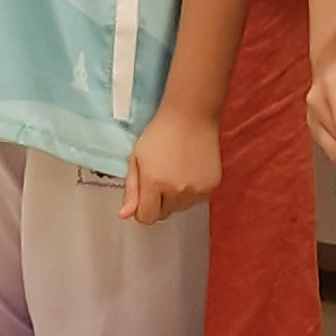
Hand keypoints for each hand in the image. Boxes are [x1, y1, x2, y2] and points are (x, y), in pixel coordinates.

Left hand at [120, 106, 221, 226]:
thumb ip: (131, 190)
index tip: (144, 193)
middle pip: (164, 213)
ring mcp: (196, 190)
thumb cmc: (159, 134)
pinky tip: (190, 170)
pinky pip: (197, 199)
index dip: (142, 208)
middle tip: (161, 176)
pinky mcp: (211, 186)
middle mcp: (176, 191)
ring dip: (176, 197)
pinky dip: (192, 191)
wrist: (191, 116)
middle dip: (159, 202)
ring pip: (181, 207)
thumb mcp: (136, 158)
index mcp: (154, 184)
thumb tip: (124, 216)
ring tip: (177, 171)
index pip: (146, 218)